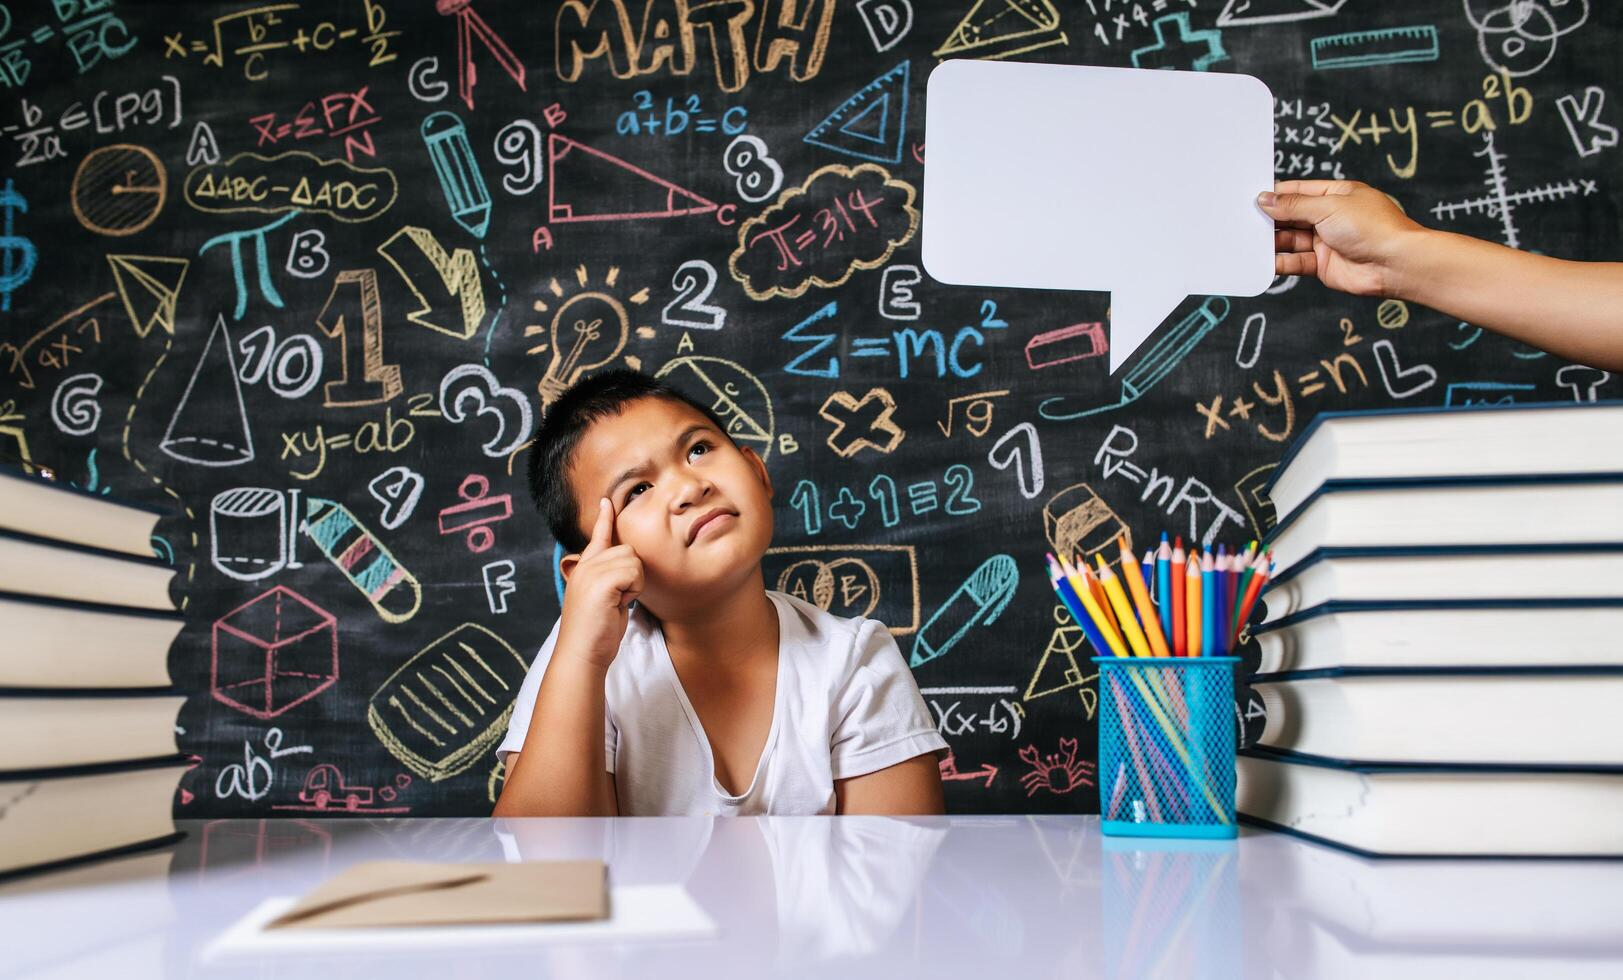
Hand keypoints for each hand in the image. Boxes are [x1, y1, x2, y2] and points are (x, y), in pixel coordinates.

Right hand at [557, 498, 643, 669]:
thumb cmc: (596, 633)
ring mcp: (590, 572)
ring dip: (633, 584)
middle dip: (632, 575)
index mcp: (584, 568)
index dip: (604, 518)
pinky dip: (633, 590)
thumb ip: (611, 579)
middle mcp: (585, 565)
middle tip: (618, 600)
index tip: (607, 501)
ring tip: (616, 603)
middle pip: (628, 549)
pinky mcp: (600, 581)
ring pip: (633, 560)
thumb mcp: (603, 600)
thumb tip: (629, 568)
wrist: (582, 655)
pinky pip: (633, 572)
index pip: (597, 536)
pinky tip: (618, 604)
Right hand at [1257, 180, 1425, 297]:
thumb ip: (1293, 206)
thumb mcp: (1328, 207)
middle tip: (1244, 220)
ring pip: (1290, 239)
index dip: (1275, 194)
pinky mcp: (1322, 265)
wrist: (1395, 264)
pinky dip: (1279, 262)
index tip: (1251, 197)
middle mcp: (1330, 217)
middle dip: (1270, 218)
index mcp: (1335, 195)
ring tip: (1251, 240)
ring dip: (1272, 240)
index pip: (1297, 191)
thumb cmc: (1373, 228)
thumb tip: (1266, 199)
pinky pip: (1295, 261)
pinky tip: (1264, 261)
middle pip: (1291, 216)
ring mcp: (1326, 241)